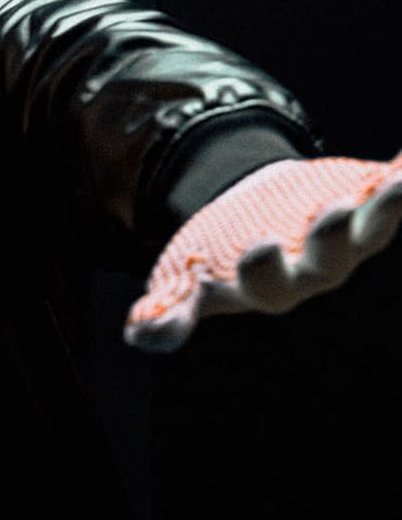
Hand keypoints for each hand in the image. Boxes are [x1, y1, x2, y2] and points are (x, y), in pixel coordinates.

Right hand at [125, 149, 401, 351]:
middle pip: (331, 259)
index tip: (258, 247)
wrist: (251, 218)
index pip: (271, 285)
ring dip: (390, 205)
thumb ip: (170, 308)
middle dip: (332, 236)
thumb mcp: (184, 280)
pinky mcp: (368, 197)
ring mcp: (350, 233)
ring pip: (374, 225)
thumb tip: (142, 336)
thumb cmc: (213, 257)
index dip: (266, 269)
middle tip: (333, 212)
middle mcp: (318, 267)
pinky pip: (394, 185)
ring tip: (398, 182)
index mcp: (271, 288)